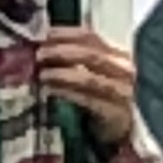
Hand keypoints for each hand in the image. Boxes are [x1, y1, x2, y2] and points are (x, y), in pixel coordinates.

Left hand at [33, 25, 140, 146]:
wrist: (122, 128)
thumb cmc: (105, 97)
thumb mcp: (96, 73)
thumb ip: (77, 58)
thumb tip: (45, 46)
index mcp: (117, 55)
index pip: (91, 38)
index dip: (67, 34)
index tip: (46, 35)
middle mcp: (123, 71)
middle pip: (91, 55)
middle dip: (62, 52)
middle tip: (40, 54)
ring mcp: (121, 93)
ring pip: (88, 79)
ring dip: (61, 74)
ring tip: (42, 74)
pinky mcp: (113, 113)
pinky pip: (87, 100)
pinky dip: (66, 93)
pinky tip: (51, 90)